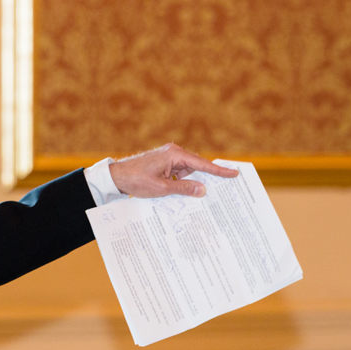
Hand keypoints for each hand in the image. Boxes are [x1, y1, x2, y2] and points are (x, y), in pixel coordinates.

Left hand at [110, 143, 237, 197]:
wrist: (117, 177)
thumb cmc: (137, 180)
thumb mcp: (162, 188)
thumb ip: (184, 189)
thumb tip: (203, 190)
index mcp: (174, 155)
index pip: (202, 164)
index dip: (218, 171)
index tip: (233, 173)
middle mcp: (174, 153)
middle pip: (197, 167)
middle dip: (208, 178)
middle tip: (225, 187)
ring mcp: (169, 159)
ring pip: (189, 172)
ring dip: (193, 183)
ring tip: (205, 196)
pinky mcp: (165, 165)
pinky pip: (181, 174)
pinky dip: (184, 183)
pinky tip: (188, 194)